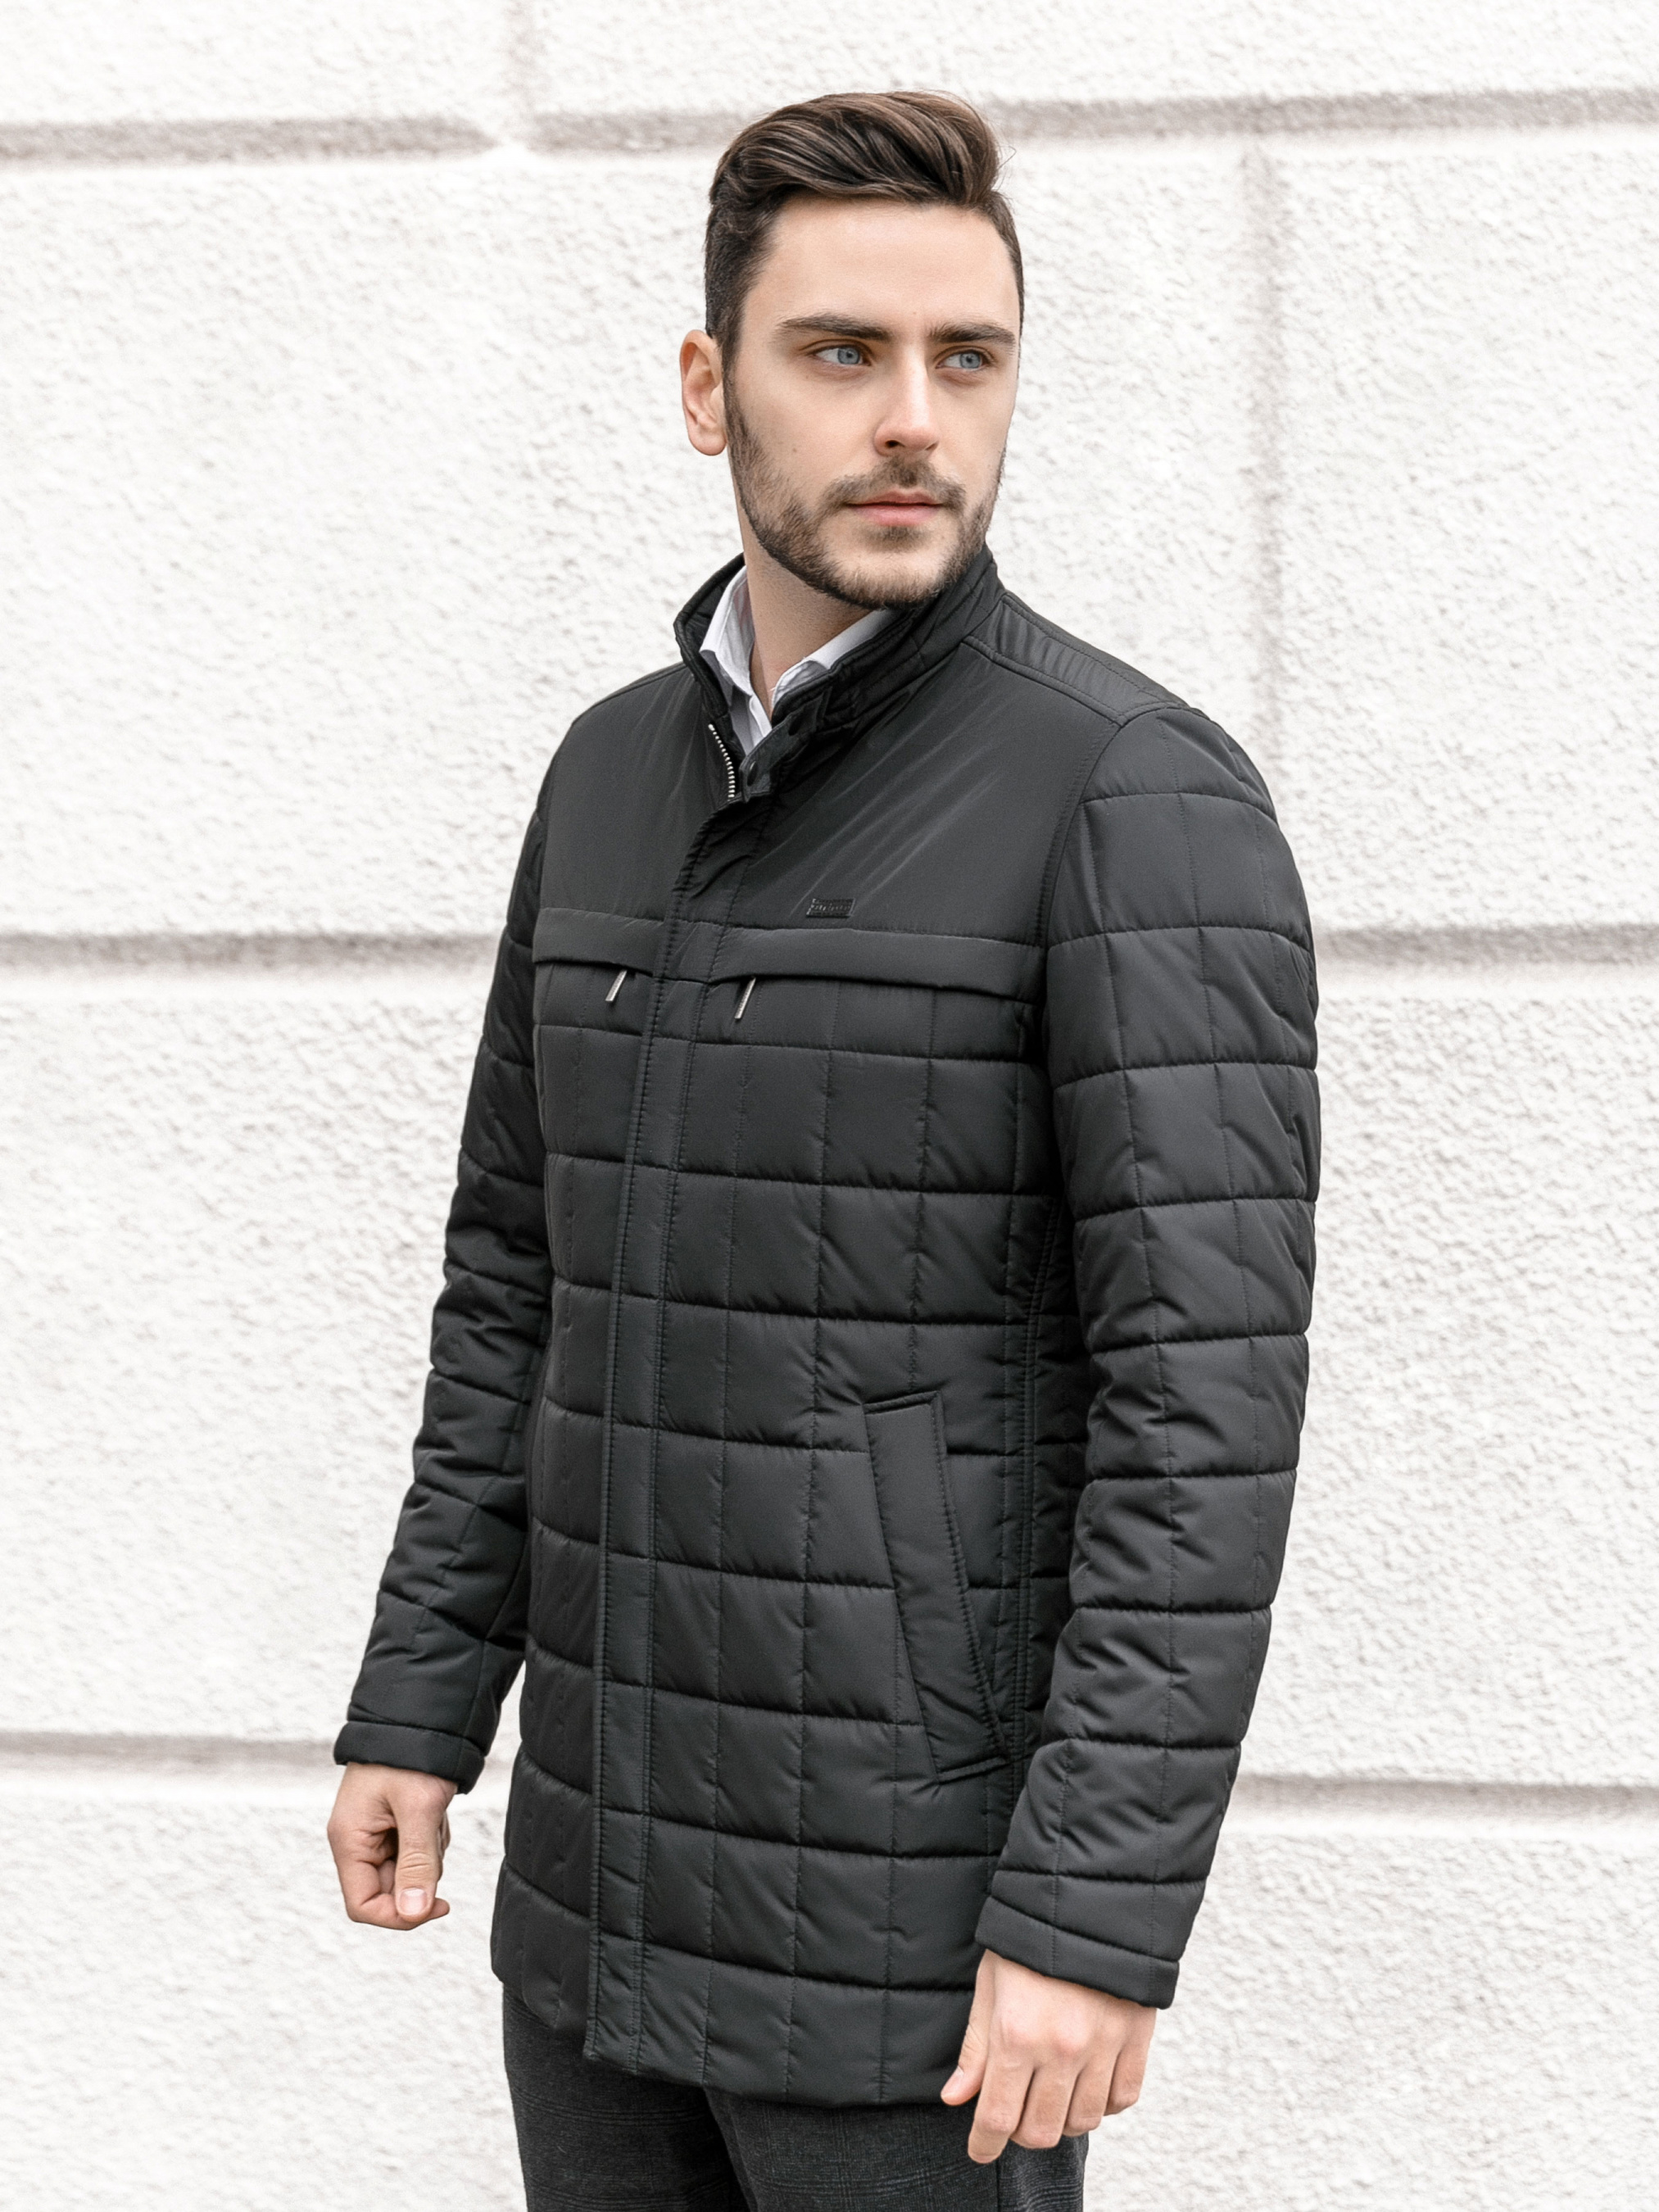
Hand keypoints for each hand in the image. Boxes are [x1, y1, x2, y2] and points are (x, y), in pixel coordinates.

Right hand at [326, 1762, 457, 1929]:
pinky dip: (432, 1835)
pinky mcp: (393, 1822)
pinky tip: (435, 1806)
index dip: (398, 1916)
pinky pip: (417, 1848)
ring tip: (433, 1811)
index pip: (362, 1905)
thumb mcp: (419, 1808)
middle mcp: (357, 1840)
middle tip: (434, 1832)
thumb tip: (415, 1913)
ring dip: (429, 1849)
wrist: (420, 1714)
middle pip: (389, 1889)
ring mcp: (374, 1831)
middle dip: (421, 1871)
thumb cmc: (412, 1755)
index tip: (437, 1906)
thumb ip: (417, 1863)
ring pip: (408, 1869)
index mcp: (349, 1840)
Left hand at [940, 1949, 1155, 2161]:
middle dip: (1022, 2131)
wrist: (1090, 1898)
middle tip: (1016, 2112)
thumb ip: (976, 2047)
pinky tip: (1088, 2082)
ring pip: (1083, 2122)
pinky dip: (1104, 2102)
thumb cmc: (1031, 1937)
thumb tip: (956, 2099)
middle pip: (1041, 2131)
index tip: (980, 2151)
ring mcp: (1103, 2046)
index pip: (998, 2117)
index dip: (985, 2144)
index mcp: (1017, 2034)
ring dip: (1063, 2118)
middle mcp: (1061, 2049)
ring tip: (1052, 2093)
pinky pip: (1123, 2099)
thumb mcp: (991, 1984)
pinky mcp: (1136, 2038)